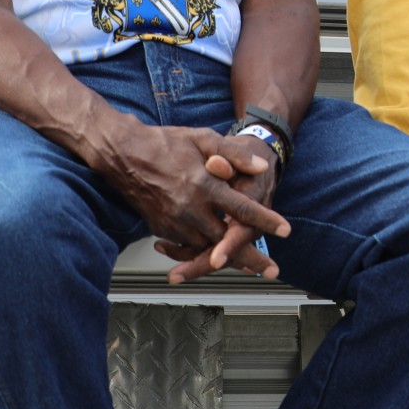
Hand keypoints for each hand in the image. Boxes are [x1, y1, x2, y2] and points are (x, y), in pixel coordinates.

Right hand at [93, 123, 289, 283]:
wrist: (122, 153)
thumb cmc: (165, 142)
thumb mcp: (203, 138)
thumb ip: (234, 154)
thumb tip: (261, 167)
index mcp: (204, 185)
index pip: (243, 209)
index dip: (266, 221)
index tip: (285, 231)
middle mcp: (189, 208)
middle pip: (226, 240)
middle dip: (251, 257)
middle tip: (271, 270)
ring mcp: (173, 221)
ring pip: (206, 248)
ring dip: (228, 259)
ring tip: (250, 268)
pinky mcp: (160, 227)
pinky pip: (186, 246)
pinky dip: (203, 252)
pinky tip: (216, 255)